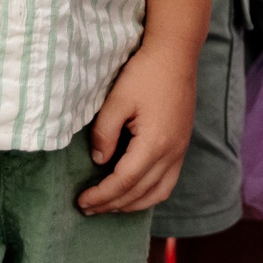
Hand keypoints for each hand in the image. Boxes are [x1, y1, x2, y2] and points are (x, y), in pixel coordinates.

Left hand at [76, 39, 195, 215]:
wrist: (175, 54)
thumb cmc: (145, 73)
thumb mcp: (117, 100)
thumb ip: (104, 133)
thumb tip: (98, 161)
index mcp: (154, 144)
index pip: (123, 182)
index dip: (101, 195)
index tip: (80, 200)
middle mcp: (171, 154)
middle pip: (139, 193)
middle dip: (112, 204)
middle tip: (87, 208)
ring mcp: (180, 151)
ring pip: (157, 193)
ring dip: (131, 205)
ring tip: (108, 206)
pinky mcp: (182, 146)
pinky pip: (167, 182)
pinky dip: (149, 195)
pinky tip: (133, 193)